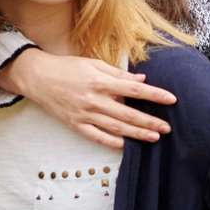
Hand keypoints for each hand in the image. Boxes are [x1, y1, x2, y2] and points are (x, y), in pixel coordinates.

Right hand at [0, 48, 176, 149]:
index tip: (172, 99)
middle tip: (167, 128)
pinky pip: (97, 136)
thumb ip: (118, 74)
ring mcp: (85, 114)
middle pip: (128, 113)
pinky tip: (126, 145)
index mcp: (101, 81)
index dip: (155, 95)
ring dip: (137, 134)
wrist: (37, 77)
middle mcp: (94, 99)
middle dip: (150, 121)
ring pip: (116, 127)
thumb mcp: (93, 63)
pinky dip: (112, 142)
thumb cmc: (67, 67)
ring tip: (154, 138)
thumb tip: (142, 79)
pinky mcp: (76, 124)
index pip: (135, 89)